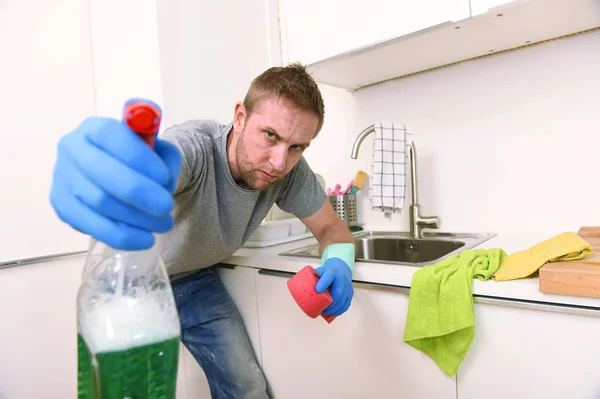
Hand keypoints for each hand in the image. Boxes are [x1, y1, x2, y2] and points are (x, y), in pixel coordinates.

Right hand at [49, 100, 181, 249]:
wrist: (119, 174)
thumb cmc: (140, 160)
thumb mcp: (159, 151)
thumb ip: (166, 158)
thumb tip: (164, 182)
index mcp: (94, 128)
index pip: (110, 135)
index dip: (138, 157)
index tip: (163, 177)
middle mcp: (72, 149)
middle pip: (102, 173)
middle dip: (139, 192)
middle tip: (166, 206)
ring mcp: (63, 179)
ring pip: (99, 203)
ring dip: (136, 217)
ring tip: (164, 223)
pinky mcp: (63, 207)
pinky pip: (92, 227)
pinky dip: (122, 236)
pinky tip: (145, 239)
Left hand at [315, 257, 353, 315]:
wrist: (340, 269)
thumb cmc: (328, 271)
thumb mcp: (319, 271)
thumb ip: (312, 279)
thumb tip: (301, 290)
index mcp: (332, 271)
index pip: (329, 276)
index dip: (323, 283)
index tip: (318, 290)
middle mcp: (341, 278)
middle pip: (338, 292)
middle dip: (329, 302)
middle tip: (321, 308)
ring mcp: (347, 286)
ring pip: (342, 300)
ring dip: (333, 309)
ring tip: (325, 311)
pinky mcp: (350, 293)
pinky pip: (346, 305)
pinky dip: (339, 311)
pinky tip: (332, 313)